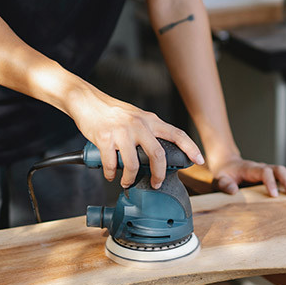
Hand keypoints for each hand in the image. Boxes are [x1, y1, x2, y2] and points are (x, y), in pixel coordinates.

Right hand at [67, 86, 203, 188]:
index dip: (191, 148)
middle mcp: (139, 125)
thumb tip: (158, 154)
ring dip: (129, 179)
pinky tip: (111, 174)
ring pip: (133, 164)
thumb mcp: (137, 117)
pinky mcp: (105, 138)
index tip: (199, 160)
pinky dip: (111, 174)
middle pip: (157, 154)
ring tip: (126, 182)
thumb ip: (149, 131)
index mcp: (150, 120)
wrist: (86, 101)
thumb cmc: (112, 112)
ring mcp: (122, 132)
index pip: (177, 134)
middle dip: (158, 175)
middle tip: (156, 184)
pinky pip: (111, 164)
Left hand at [210, 156, 285, 196]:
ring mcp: (268, 169)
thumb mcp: (220, 179)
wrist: (228, 164)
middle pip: (278, 169)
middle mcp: (262, 166)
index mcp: (250, 168)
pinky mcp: (272, 173)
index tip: (274, 195)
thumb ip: (225, 184)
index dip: (270, 182)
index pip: (264, 172)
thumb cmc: (224, 174)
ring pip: (284, 170)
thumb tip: (234, 191)